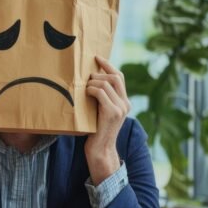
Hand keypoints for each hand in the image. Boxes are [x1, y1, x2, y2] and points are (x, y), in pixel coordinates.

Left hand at [85, 56, 130, 184]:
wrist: (100, 150)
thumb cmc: (94, 132)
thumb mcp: (99, 112)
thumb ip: (100, 100)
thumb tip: (88, 83)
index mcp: (124, 102)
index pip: (119, 77)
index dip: (108, 65)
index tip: (97, 57)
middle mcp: (125, 103)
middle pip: (115, 77)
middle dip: (99, 72)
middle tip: (86, 76)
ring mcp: (120, 108)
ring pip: (107, 83)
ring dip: (92, 82)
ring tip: (83, 88)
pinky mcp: (112, 113)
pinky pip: (100, 92)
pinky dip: (91, 89)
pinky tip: (84, 93)